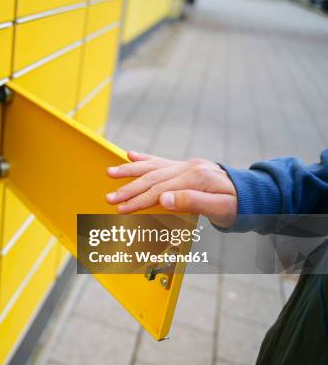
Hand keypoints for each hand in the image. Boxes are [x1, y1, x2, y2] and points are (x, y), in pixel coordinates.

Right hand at [105, 151, 237, 227]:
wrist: (254, 194)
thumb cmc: (239, 205)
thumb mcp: (220, 209)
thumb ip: (191, 202)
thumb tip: (163, 199)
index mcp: (196, 178)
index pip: (159, 191)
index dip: (138, 201)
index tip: (122, 209)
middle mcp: (189, 168)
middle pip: (152, 178)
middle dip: (128, 189)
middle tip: (109, 198)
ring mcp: (187, 165)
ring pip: (153, 166)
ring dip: (130, 171)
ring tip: (111, 173)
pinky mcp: (186, 166)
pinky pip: (161, 161)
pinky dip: (145, 159)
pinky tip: (131, 155)